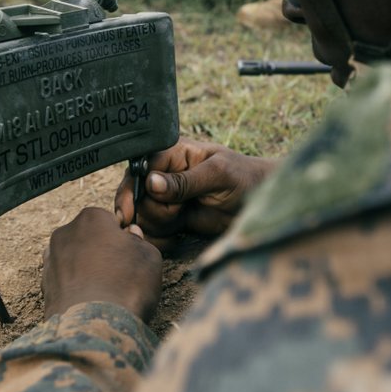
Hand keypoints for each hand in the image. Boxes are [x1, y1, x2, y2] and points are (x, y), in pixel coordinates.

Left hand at [42, 207, 161, 321]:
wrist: (93, 327)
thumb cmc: (125, 285)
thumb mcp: (149, 256)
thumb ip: (140, 240)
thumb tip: (131, 237)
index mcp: (91, 218)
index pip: (110, 220)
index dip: (123, 238)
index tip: (130, 254)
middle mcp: (65, 233)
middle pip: (89, 238)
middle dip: (102, 251)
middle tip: (120, 274)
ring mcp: (51, 259)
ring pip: (76, 259)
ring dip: (87, 269)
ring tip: (105, 291)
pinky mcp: (43, 286)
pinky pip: (66, 280)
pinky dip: (76, 288)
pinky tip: (90, 302)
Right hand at [114, 138, 277, 250]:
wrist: (260, 205)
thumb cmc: (245, 178)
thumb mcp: (218, 175)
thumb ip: (184, 181)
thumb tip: (151, 182)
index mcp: (172, 152)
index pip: (139, 169)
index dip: (133, 191)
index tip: (130, 212)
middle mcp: (164, 173)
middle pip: (135, 195)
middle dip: (152, 210)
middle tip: (176, 213)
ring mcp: (166, 197)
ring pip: (142, 216)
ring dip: (158, 225)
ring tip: (182, 219)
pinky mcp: (172, 218)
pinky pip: (153, 231)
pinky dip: (161, 239)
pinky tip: (177, 237)